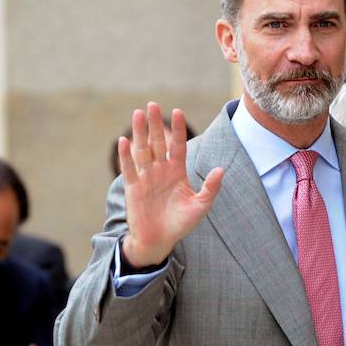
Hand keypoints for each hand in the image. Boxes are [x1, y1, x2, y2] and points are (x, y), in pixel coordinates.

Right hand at [119, 102, 223, 266]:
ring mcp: (146, 177)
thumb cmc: (181, 224)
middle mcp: (160, 170)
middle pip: (157, 142)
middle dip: (155, 124)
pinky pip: (129, 168)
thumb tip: (221, 170)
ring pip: (142, 150)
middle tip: (153, 104)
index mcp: (177, 171)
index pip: (178, 146)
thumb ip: (211, 188)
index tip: (178, 111)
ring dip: (140, 133)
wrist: (159, 241)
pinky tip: (124, 141)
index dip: (178, 129)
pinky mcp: (133, 187)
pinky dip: (126, 156)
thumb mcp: (200, 207)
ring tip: (138, 113)